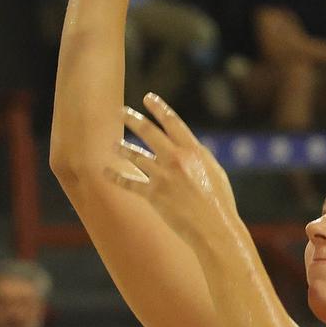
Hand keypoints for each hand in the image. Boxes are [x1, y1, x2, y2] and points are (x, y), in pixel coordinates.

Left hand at [111, 93, 239, 243]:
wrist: (214, 228)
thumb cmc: (219, 202)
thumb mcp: (214, 171)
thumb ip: (198, 157)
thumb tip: (186, 148)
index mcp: (194, 151)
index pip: (173, 122)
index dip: (159, 108)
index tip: (149, 98)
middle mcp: (176, 159)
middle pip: (149, 133)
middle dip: (133, 119)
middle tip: (122, 111)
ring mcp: (163, 176)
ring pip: (136, 156)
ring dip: (123, 148)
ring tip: (114, 144)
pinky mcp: (153, 195)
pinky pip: (130, 183)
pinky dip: (116, 177)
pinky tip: (106, 172)